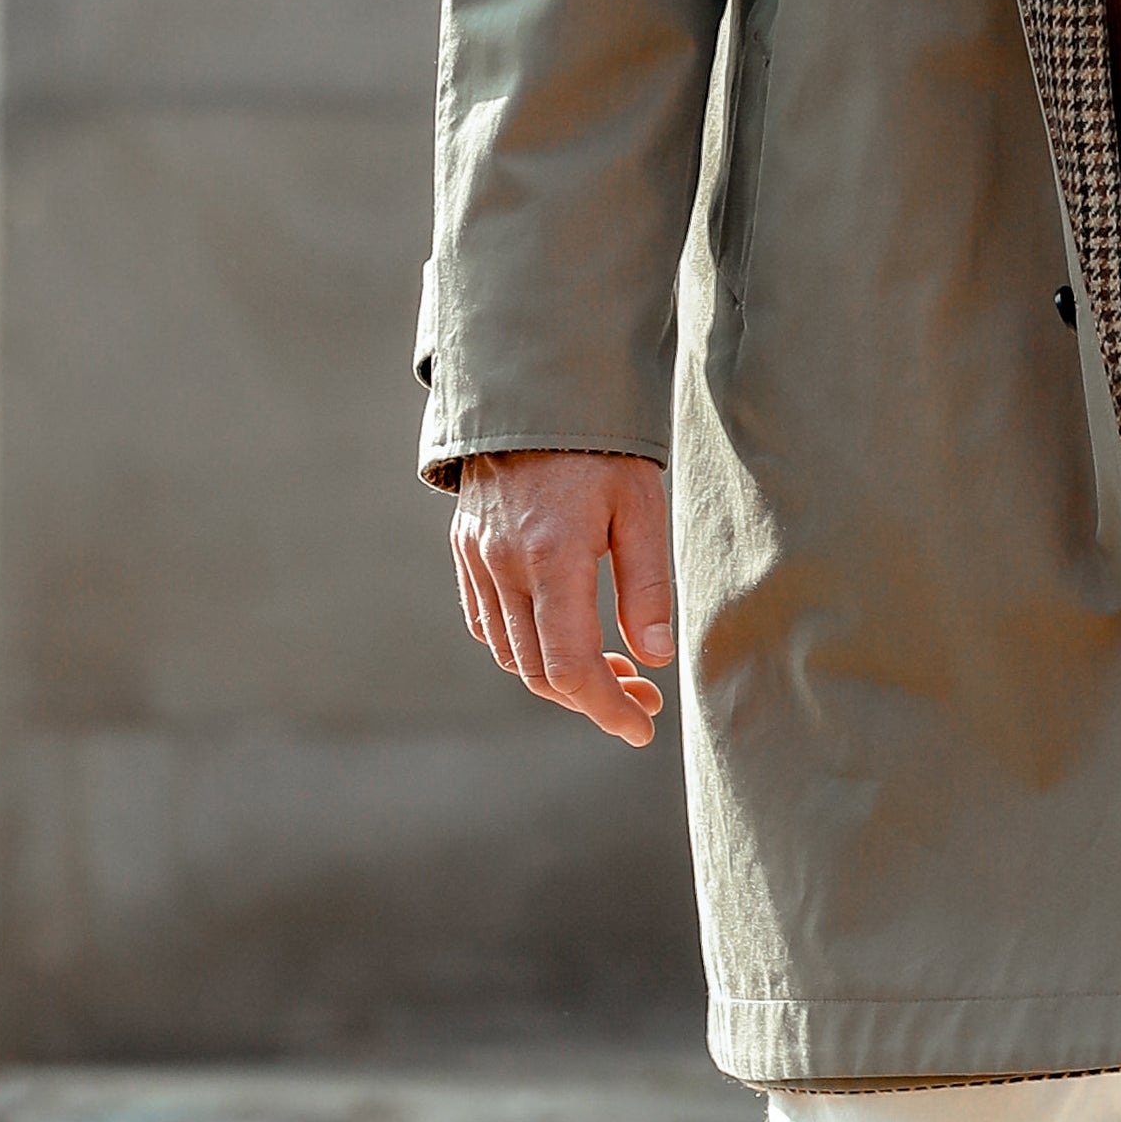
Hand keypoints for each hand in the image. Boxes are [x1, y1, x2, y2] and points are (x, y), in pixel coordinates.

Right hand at [452, 450, 674, 747]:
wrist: (533, 395)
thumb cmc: (600, 448)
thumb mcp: (641, 507)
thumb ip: (646, 585)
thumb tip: (655, 657)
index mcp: (552, 555)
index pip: (571, 665)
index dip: (607, 708)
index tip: (641, 727)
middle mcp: (504, 565)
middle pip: (538, 672)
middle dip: (592, 699)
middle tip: (642, 698)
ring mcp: (477, 560)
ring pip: (510, 654)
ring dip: (558, 679)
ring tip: (612, 672)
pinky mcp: (465, 552)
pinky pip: (487, 625)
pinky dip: (524, 648)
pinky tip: (564, 640)